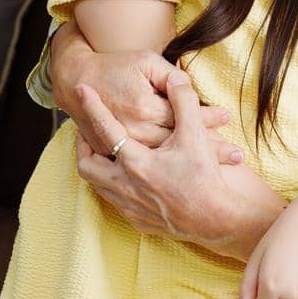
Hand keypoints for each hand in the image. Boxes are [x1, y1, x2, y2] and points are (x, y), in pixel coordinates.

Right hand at [52, 21, 238, 159]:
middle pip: (181, 145)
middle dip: (211, 151)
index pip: (186, 116)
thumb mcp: (147, 61)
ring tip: (219, 168)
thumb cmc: (116, 67)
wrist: (78, 79)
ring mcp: (123, 148)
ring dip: (194, 166)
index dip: (210, 117)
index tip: (230, 119)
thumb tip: (193, 84)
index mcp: (144, 109)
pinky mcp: (114, 156)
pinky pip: (146, 168)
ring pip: (167, 161)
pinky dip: (167, 172)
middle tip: (239, 157)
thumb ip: (171, 75)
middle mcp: (135, 132)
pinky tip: (186, 176)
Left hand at [72, 73, 279, 255]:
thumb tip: (176, 78)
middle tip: (87, 132)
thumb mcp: (196, 134)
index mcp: (136, 162)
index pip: (106, 129)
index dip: (93, 107)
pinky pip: (114, 202)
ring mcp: (129, 206)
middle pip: (87, 166)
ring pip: (98, 186)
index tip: (82, 91)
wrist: (216, 220)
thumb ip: (184, 102)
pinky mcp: (138, 220)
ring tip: (104, 152)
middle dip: (83, 146)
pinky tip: (125, 178)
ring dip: (97, 166)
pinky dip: (112, 186)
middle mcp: (125, 186)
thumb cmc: (205, 177)